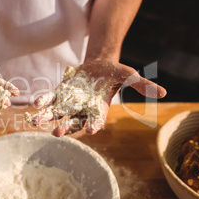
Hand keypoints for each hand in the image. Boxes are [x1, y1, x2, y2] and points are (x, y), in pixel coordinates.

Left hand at [28, 60, 166, 136]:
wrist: (99, 65)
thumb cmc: (115, 73)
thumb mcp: (129, 76)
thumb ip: (142, 85)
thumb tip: (164, 92)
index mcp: (99, 109)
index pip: (96, 120)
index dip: (94, 125)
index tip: (91, 130)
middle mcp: (82, 110)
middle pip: (73, 122)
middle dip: (65, 128)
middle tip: (57, 133)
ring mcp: (69, 103)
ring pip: (57, 114)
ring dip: (46, 118)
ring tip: (36, 122)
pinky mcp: (59, 94)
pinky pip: (49, 100)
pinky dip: (42, 101)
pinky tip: (34, 103)